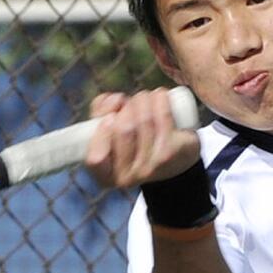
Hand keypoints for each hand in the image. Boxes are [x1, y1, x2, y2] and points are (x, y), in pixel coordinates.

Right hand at [85, 87, 201, 188]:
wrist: (177, 157)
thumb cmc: (134, 140)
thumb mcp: (109, 130)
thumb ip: (100, 112)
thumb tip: (115, 100)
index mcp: (107, 175)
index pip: (96, 159)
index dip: (101, 134)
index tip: (109, 117)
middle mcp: (128, 177)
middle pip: (123, 130)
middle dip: (126, 107)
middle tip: (131, 104)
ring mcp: (151, 167)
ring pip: (144, 120)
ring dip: (143, 99)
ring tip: (145, 98)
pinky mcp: (171, 154)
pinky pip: (163, 118)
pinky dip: (160, 100)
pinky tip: (160, 95)